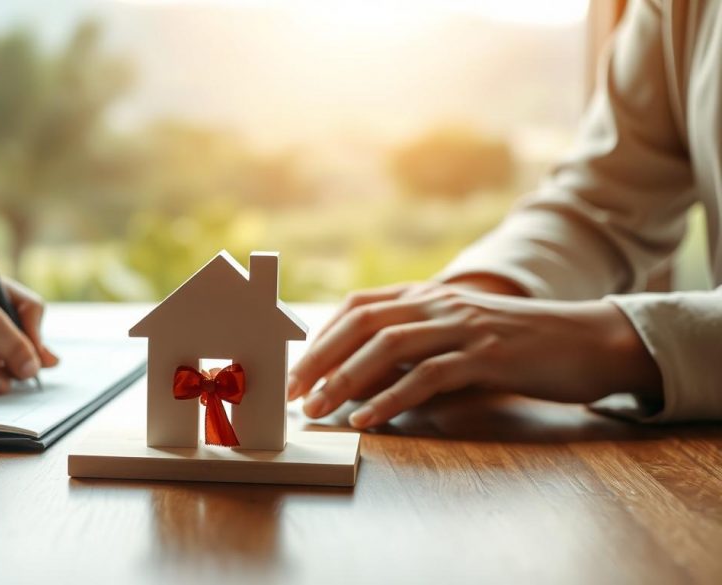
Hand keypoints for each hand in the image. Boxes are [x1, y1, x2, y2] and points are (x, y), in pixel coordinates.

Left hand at [287, 280, 662, 428]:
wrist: (588, 340)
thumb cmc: (517, 346)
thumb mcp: (458, 338)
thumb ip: (415, 352)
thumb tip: (363, 382)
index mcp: (429, 297)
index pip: (358, 307)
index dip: (321, 337)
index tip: (297, 369)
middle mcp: (439, 304)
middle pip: (363, 323)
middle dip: (320, 358)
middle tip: (293, 393)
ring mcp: (463, 327)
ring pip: (388, 347)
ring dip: (346, 379)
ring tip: (320, 409)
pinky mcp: (487, 356)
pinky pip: (428, 376)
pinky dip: (392, 398)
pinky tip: (368, 419)